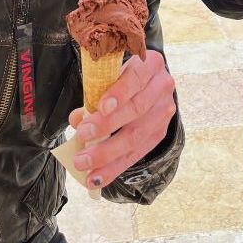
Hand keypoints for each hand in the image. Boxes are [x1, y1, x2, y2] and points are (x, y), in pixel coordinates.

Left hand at [69, 49, 175, 189]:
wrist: (152, 82)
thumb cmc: (124, 76)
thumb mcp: (112, 73)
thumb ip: (95, 92)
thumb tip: (78, 119)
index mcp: (150, 64)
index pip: (136, 77)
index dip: (119, 93)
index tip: (101, 107)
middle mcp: (162, 87)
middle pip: (136, 109)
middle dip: (107, 126)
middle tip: (81, 136)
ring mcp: (164, 112)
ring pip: (136, 136)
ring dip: (107, 153)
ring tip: (82, 163)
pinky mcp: (159, 134)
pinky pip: (136, 154)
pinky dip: (114, 168)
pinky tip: (96, 178)